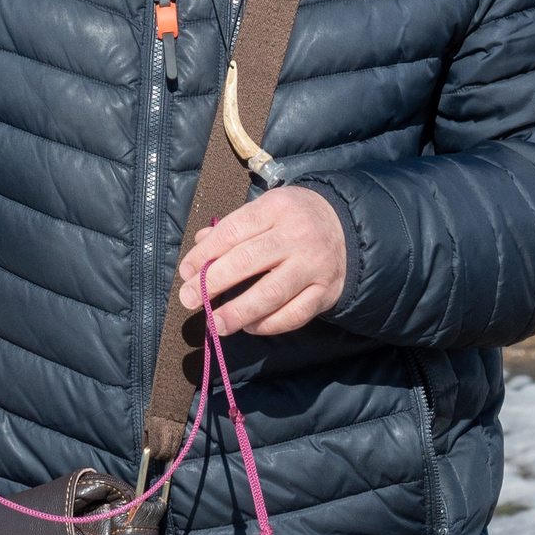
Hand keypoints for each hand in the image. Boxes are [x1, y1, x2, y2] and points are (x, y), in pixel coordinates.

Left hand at [175, 186, 345, 336]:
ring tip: (215, 323)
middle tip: (190, 299)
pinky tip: (250, 326)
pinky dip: (269, 325)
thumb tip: (198, 251)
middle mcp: (298, 235)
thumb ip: (232, 229)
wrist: (348, 227)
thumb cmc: (294, 219)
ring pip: (271, 293)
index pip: (233, 231)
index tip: (186, 273)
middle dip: (212, 283)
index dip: (204, 255)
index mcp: (278, 207)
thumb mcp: (266, 210)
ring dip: (238, 312)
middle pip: (248, 261)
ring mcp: (314, 265)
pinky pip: (294, 314)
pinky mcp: (326, 291)